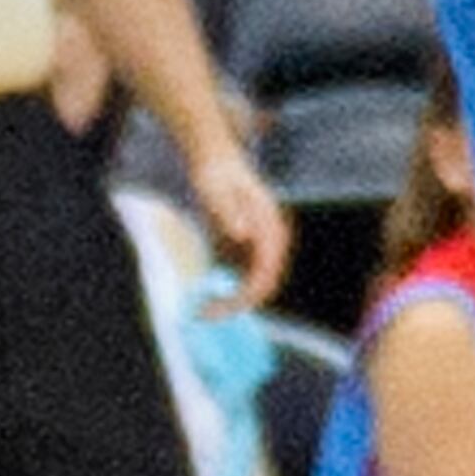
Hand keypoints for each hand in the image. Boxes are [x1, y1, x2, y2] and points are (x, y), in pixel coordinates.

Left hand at [190, 136, 290, 305]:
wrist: (214, 160)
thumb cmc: (216, 175)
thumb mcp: (217, 192)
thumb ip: (230, 213)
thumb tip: (244, 235)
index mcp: (270, 227)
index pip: (266, 276)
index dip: (244, 299)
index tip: (217, 310)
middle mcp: (271, 238)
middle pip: (263, 285)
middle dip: (236, 305)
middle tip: (204, 314)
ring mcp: (261, 243)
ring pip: (253, 284)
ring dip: (231, 301)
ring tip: (202, 309)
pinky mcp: (247, 245)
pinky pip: (242, 277)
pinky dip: (226, 289)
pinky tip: (206, 293)